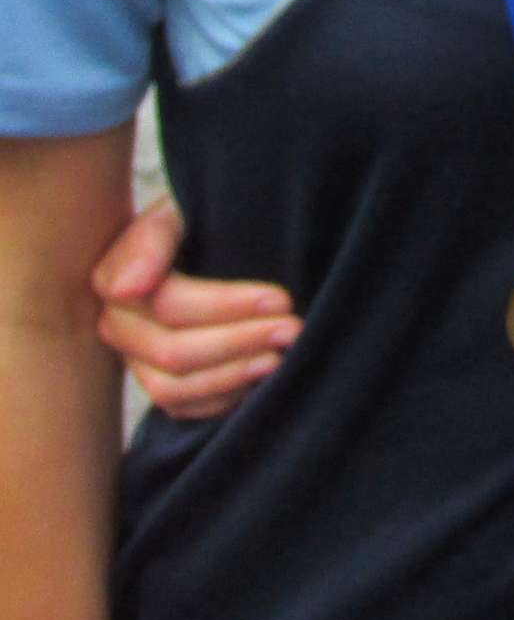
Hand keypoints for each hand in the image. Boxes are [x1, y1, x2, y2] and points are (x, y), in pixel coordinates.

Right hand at [92, 199, 298, 417]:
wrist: (205, 240)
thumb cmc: (197, 220)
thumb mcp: (178, 210)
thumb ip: (152, 239)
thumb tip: (128, 288)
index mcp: (114, 280)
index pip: (169, 304)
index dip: (227, 305)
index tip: (280, 297)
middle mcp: (117, 327)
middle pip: (174, 351)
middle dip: (241, 339)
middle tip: (294, 326)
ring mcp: (135, 361)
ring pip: (175, 387)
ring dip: (235, 373)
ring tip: (282, 353)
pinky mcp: (158, 385)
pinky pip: (184, 409)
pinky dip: (225, 397)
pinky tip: (262, 375)